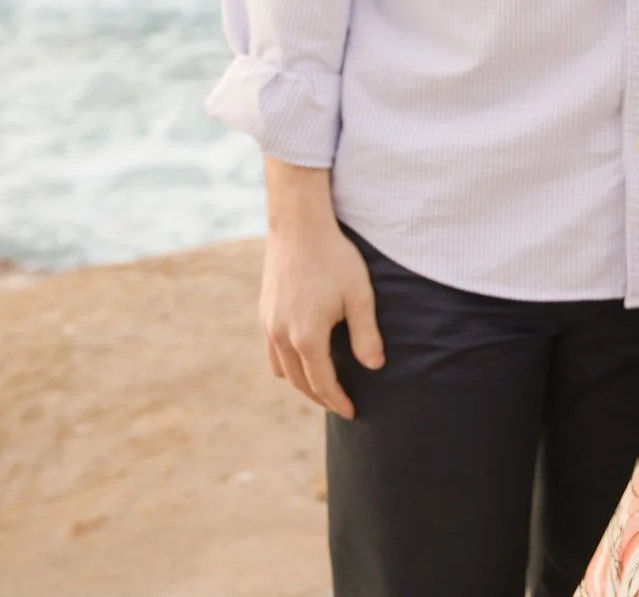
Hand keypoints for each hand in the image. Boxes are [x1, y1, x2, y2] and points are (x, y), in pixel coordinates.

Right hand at [258, 163, 382, 418]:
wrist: (299, 227)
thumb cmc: (334, 259)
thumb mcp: (359, 296)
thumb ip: (366, 334)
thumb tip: (374, 366)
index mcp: (307, 337)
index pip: (322, 383)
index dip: (337, 401)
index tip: (351, 412)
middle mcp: (281, 336)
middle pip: (300, 382)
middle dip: (320, 398)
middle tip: (339, 406)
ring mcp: (268, 325)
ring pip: (282, 370)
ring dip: (301, 383)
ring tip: (322, 386)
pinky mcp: (264, 313)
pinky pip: (271, 352)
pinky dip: (286, 364)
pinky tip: (302, 358)